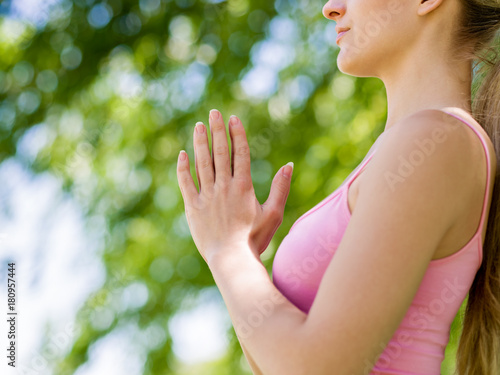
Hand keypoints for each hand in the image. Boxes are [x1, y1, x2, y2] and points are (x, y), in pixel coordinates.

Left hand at [176, 109, 293, 262]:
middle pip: (219, 152)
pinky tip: (183, 154)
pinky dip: (183, 168)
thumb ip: (280, 188)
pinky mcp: (193, 207)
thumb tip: (289, 165)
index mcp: (243, 187)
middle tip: (214, 113)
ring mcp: (207, 196)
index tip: (233, 119)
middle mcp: (223, 187)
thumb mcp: (274, 214)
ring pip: (201, 163)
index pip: (239, 153)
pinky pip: (186, 183)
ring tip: (199, 126)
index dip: (236, 134)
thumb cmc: (255, 239)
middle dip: (217, 130)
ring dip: (200, 142)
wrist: (231, 259)